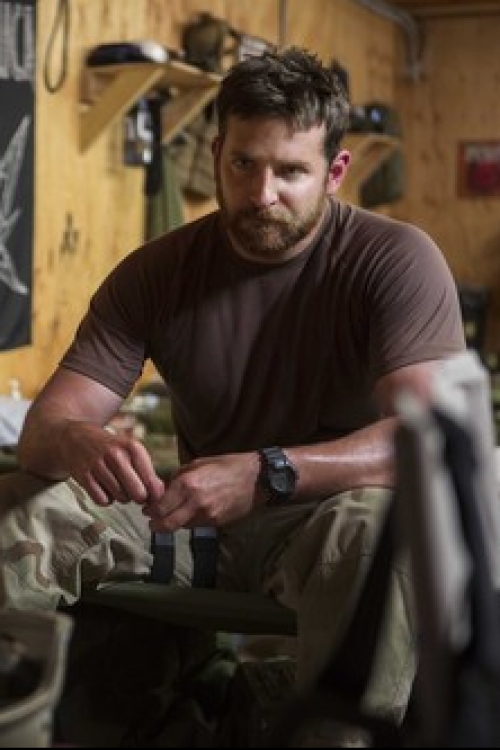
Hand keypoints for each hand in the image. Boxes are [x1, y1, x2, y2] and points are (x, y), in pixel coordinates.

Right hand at [60, 422, 164, 506]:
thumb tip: (159, 495)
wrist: (76, 438)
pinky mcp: (84, 476)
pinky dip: (105, 499)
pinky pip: (102, 500)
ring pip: (121, 498)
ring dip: (121, 497)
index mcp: (133, 447)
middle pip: (138, 493)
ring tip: (117, 484)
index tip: (150, 493)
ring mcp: (98, 465)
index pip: (151, 481)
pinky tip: (104, 487)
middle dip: (138, 497)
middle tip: (134, 491)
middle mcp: (116, 455)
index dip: (153, 493)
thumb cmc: (111, 448)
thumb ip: (148, 473)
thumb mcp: (132, 452)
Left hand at [143, 451, 260, 531]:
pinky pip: (196, 525)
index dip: (150, 510)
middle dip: (156, 525)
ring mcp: (206, 514)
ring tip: (173, 515)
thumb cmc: (228, 466)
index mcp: (187, 483)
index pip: (160, 506)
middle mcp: (194, 501)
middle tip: (152, 522)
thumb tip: (165, 489)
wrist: (256, 479)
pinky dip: (190, 521)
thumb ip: (180, 477)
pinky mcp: (216, 522)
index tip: (147, 509)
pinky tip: (192, 513)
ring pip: (181, 526)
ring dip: (174, 523)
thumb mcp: (199, 463)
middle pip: (167, 524)